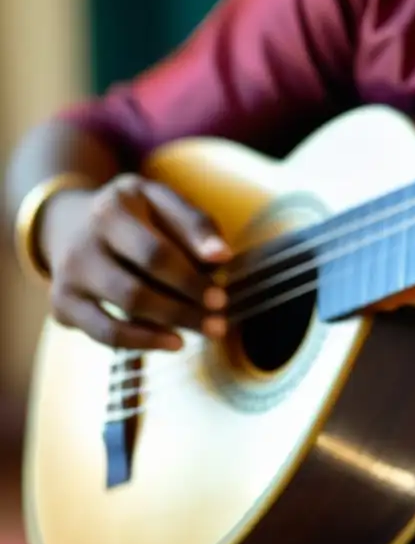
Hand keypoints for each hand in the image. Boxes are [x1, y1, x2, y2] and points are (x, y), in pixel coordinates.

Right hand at [42, 174, 231, 350]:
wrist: (72, 222)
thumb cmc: (136, 214)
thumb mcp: (163, 202)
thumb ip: (195, 224)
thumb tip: (221, 256)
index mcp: (114, 207)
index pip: (156, 251)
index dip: (190, 277)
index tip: (222, 296)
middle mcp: (85, 240)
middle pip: (138, 285)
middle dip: (185, 305)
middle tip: (220, 318)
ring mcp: (69, 274)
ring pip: (124, 307)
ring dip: (172, 323)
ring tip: (208, 329)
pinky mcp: (63, 303)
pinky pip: (104, 332)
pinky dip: (144, 341)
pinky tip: (176, 341)